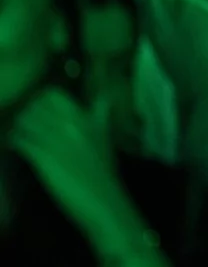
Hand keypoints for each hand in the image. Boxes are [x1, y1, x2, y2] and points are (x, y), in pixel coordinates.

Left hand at [11, 89, 159, 261]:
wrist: (102, 201)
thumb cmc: (104, 172)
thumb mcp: (106, 139)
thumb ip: (101, 116)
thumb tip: (104, 97)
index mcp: (85, 118)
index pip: (53, 95)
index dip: (40, 101)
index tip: (38, 111)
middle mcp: (70, 124)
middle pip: (34, 106)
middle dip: (27, 114)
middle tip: (26, 126)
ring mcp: (55, 139)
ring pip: (24, 121)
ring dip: (19, 127)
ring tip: (20, 136)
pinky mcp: (42, 157)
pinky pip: (20, 140)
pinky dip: (14, 142)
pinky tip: (16, 147)